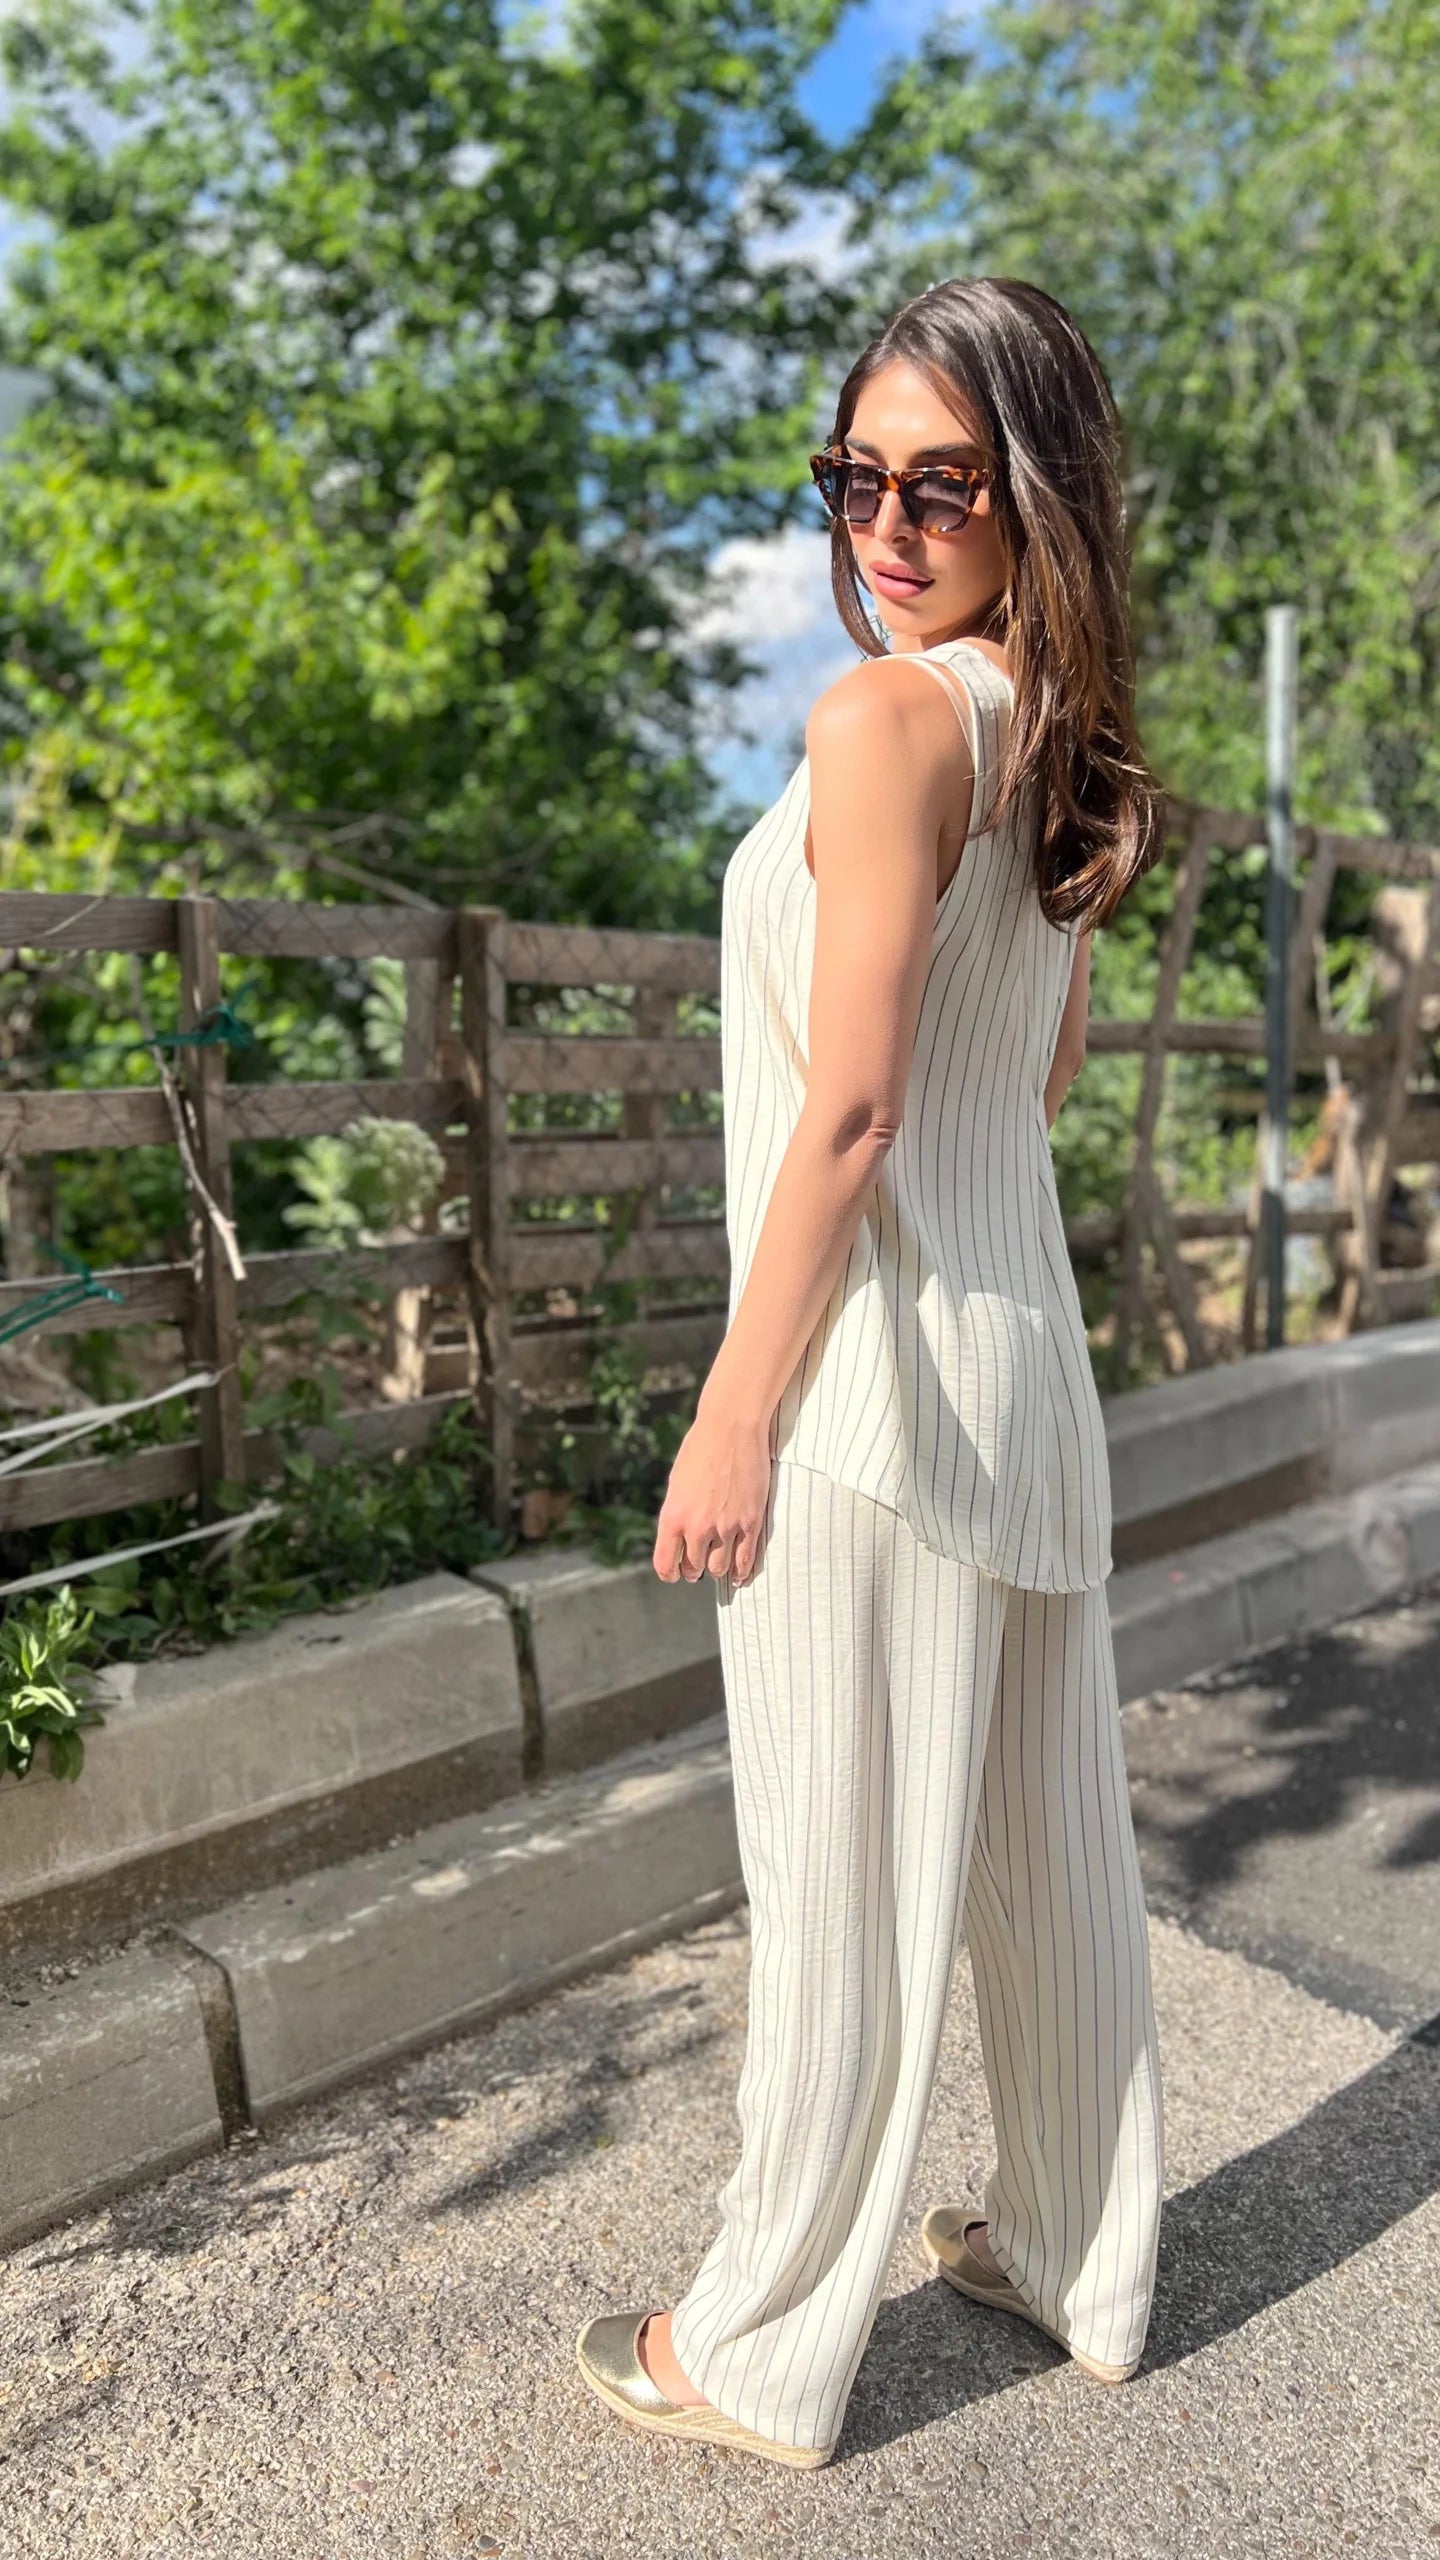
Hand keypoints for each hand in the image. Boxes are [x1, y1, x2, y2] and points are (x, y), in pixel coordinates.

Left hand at [653, 1404, 772, 1585]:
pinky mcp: (750, 1522)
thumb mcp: (677, 1484)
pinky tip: (739, 1574)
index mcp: (672, 1517)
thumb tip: (679, 1539)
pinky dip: (742, 1572)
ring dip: (717, 1570)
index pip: (665, 1565)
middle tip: (698, 1566)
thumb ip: (677, 1514)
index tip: (675, 1573)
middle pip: (694, 1569)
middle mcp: (697, 1527)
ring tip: (718, 1565)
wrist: (730, 1428)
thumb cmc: (700, 1450)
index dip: (670, 1573)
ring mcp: (726, 1527)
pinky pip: (746, 1560)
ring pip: (719, 1568)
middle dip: (694, 1570)